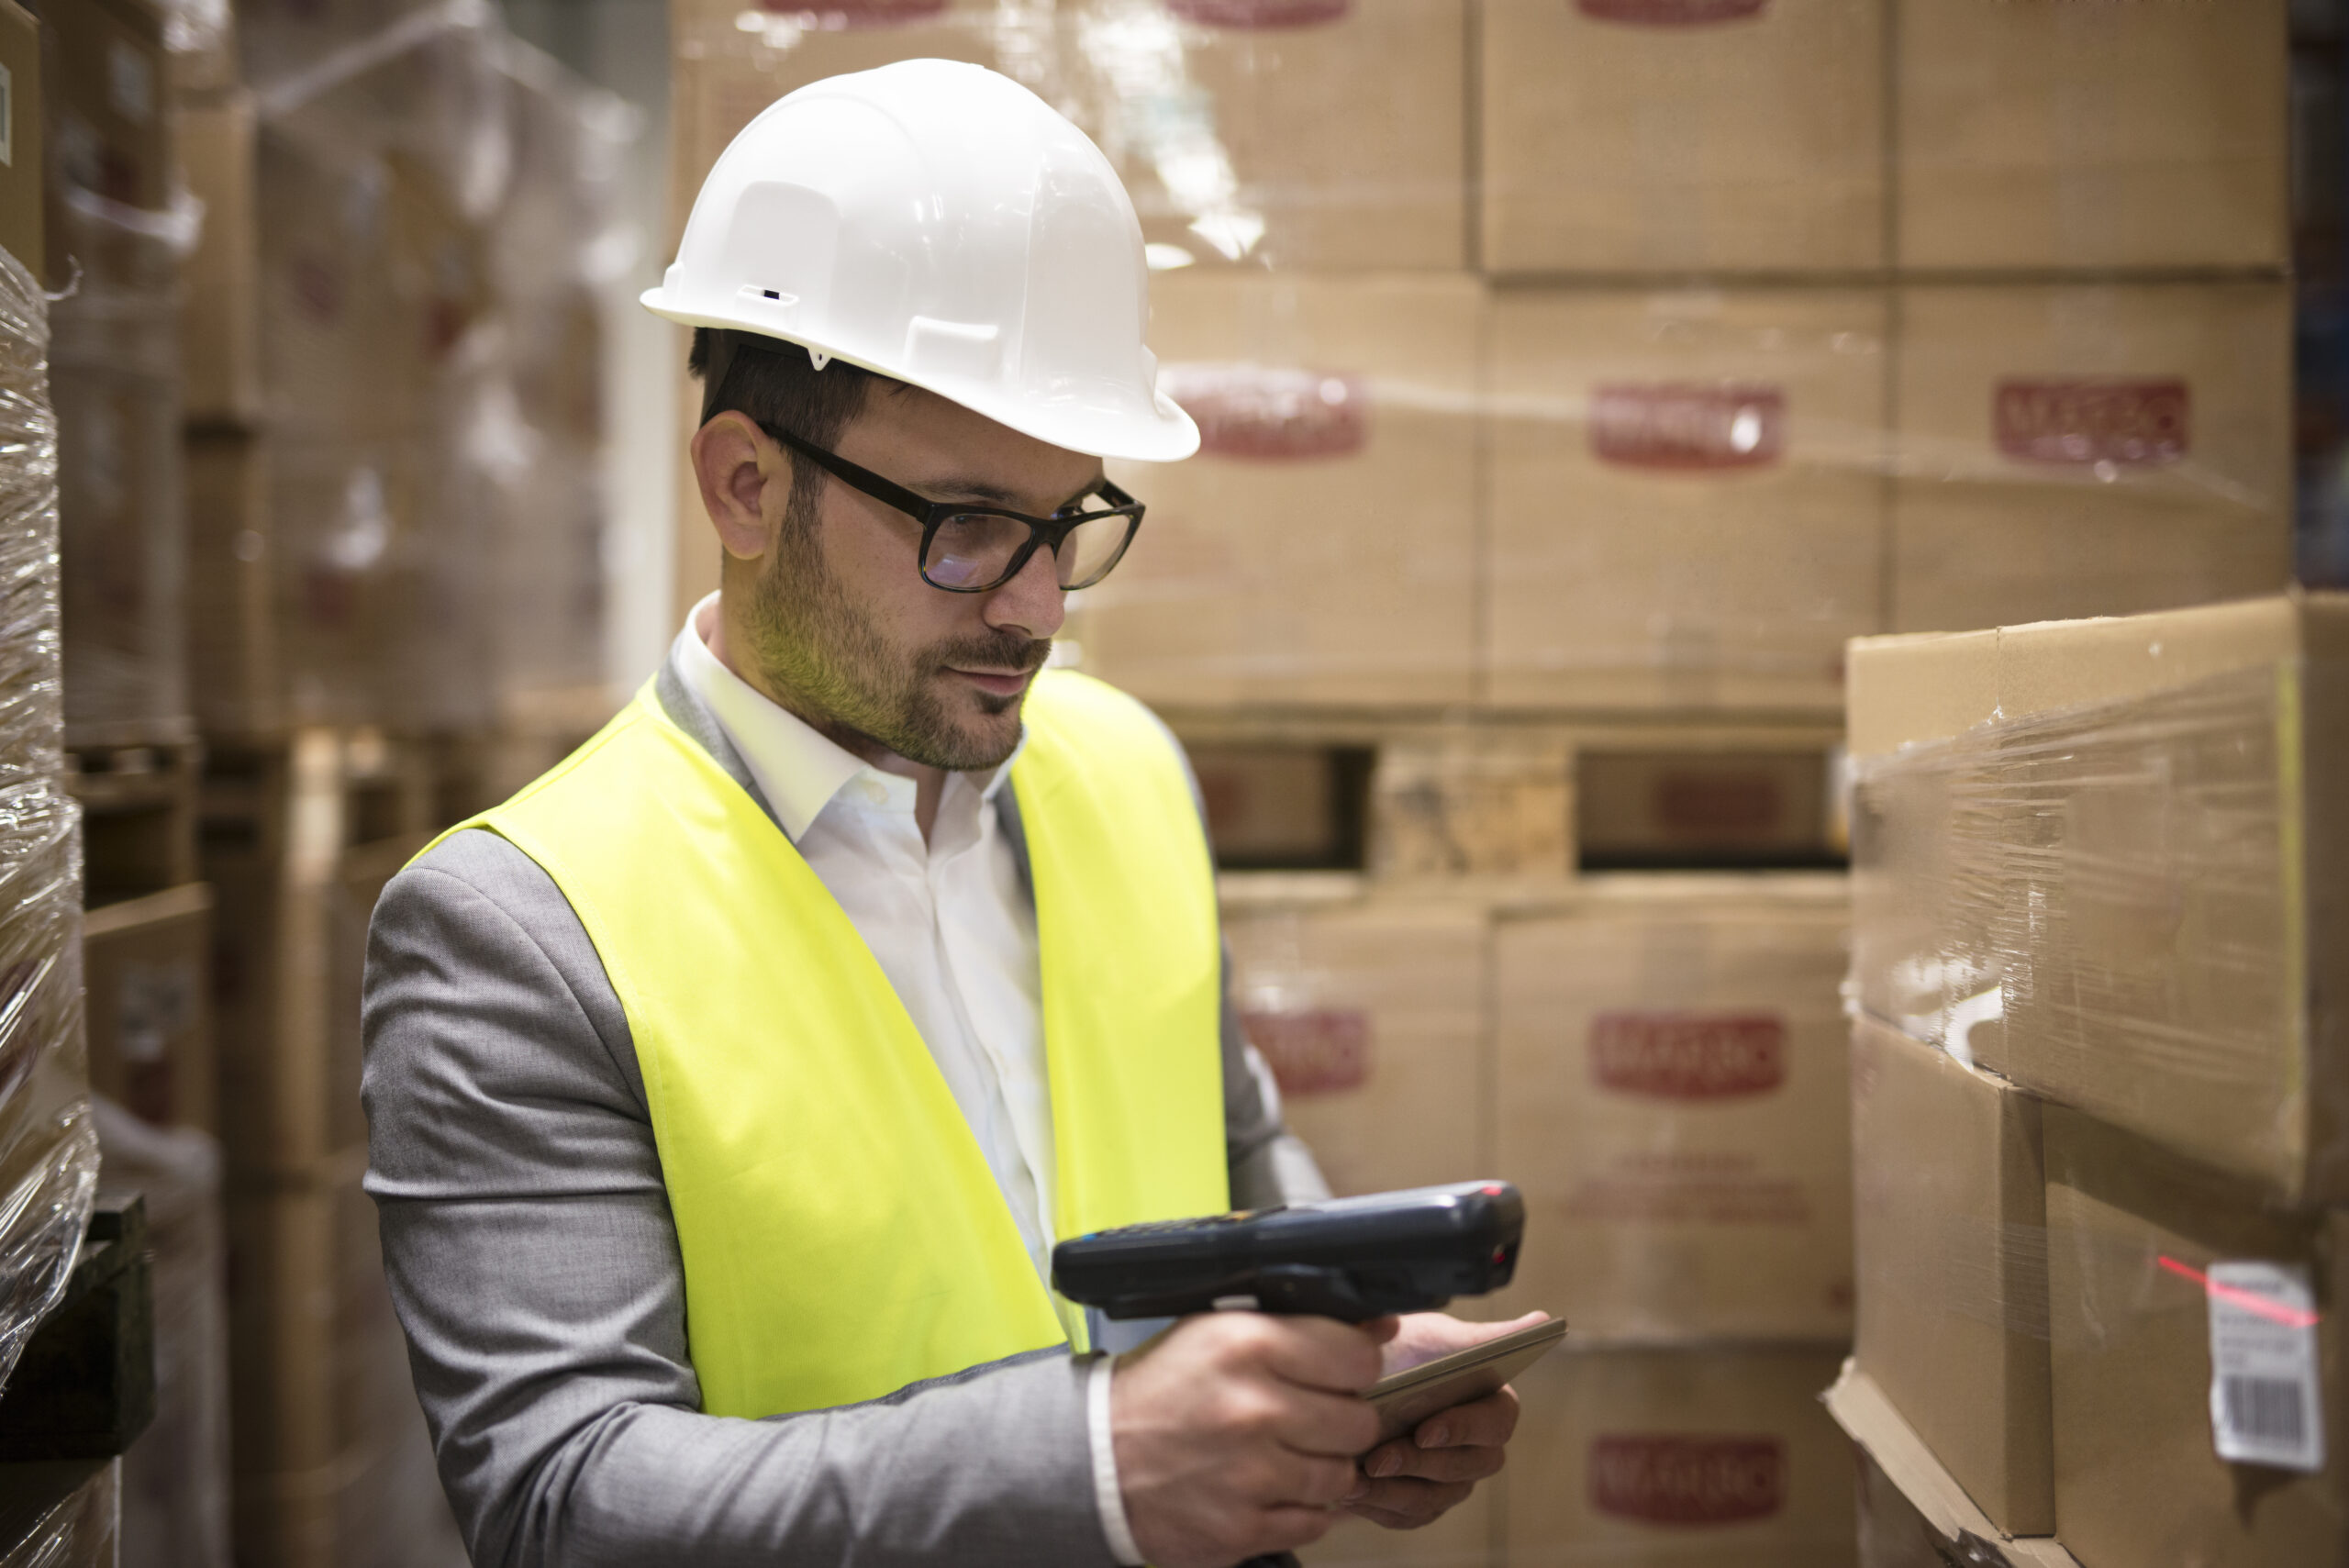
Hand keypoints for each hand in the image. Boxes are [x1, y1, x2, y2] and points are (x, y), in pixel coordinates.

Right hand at [1112, 1312, 1393, 1567]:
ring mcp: (1250, 1474)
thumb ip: (1301, 1325)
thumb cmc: (1161, 1391)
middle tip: (1303, 1416)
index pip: (1358, 1357)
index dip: (1351, 1366)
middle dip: (1338, 1419)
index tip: (1334, 1372)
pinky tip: (1265, 1486)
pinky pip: (1315, 1522)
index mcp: (1248, 1344)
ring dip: (1319, 1467)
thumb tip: (1380, 1326)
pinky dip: (1298, 1508)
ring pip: (1342, 1476)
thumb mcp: (1220, 1332)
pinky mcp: (1243, 1527)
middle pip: (1358, 1421)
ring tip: (1280, 1453)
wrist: (1095, 1459)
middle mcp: (1253, 1408)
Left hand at [1345, 1311, 1545, 1530]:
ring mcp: (1452, 1480)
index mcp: (1492, 1403)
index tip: (1425, 1430)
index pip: (1497, 1423)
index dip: (1464, 1430)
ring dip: (1394, 1491)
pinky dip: (1379, 1507)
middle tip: (1379, 1458)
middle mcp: (1478, 1448)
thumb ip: (1483, 1337)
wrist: (1357, 1382)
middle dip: (1421, 1464)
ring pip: (1435, 1498)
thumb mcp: (1436, 1336)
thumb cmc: (1405, 1351)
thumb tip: (1540, 1320)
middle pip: (1468, 1468)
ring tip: (1355, 1479)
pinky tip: (1351, 1492)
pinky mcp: (1422, 1504)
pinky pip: (1408, 1517)